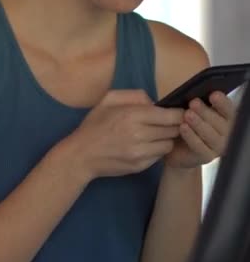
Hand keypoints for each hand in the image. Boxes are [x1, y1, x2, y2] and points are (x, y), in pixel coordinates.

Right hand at [68, 89, 183, 180]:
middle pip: (173, 130)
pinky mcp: (140, 166)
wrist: (81, 155)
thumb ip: (135, 95)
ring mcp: (140, 153)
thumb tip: (155, 103)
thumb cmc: (95, 124)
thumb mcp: (109, 99)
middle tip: (168, 122)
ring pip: (169, 144)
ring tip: (156, 134)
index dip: (179, 113)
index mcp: (132, 115)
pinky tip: (147, 145)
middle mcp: (139, 135)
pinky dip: (157, 150)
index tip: (178, 112)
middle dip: (174, 125)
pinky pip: (159, 156)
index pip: (171, 116)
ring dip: (166, 138)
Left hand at [164, 91, 235, 168]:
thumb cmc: (188, 124)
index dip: (222, 102)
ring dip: (199, 124)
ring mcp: (218, 147)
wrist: (178, 148)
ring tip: (187, 114)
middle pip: (220, 122)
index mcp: (226, 118)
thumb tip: (195, 93)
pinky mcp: (207, 157)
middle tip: (193, 103)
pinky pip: (201, 147)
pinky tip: (183, 127)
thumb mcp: (193, 111)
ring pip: (211, 135)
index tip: (213, 95)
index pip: (228, 109)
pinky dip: (191, 137)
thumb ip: (198, 103)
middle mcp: (226, 133)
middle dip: (206, 112)